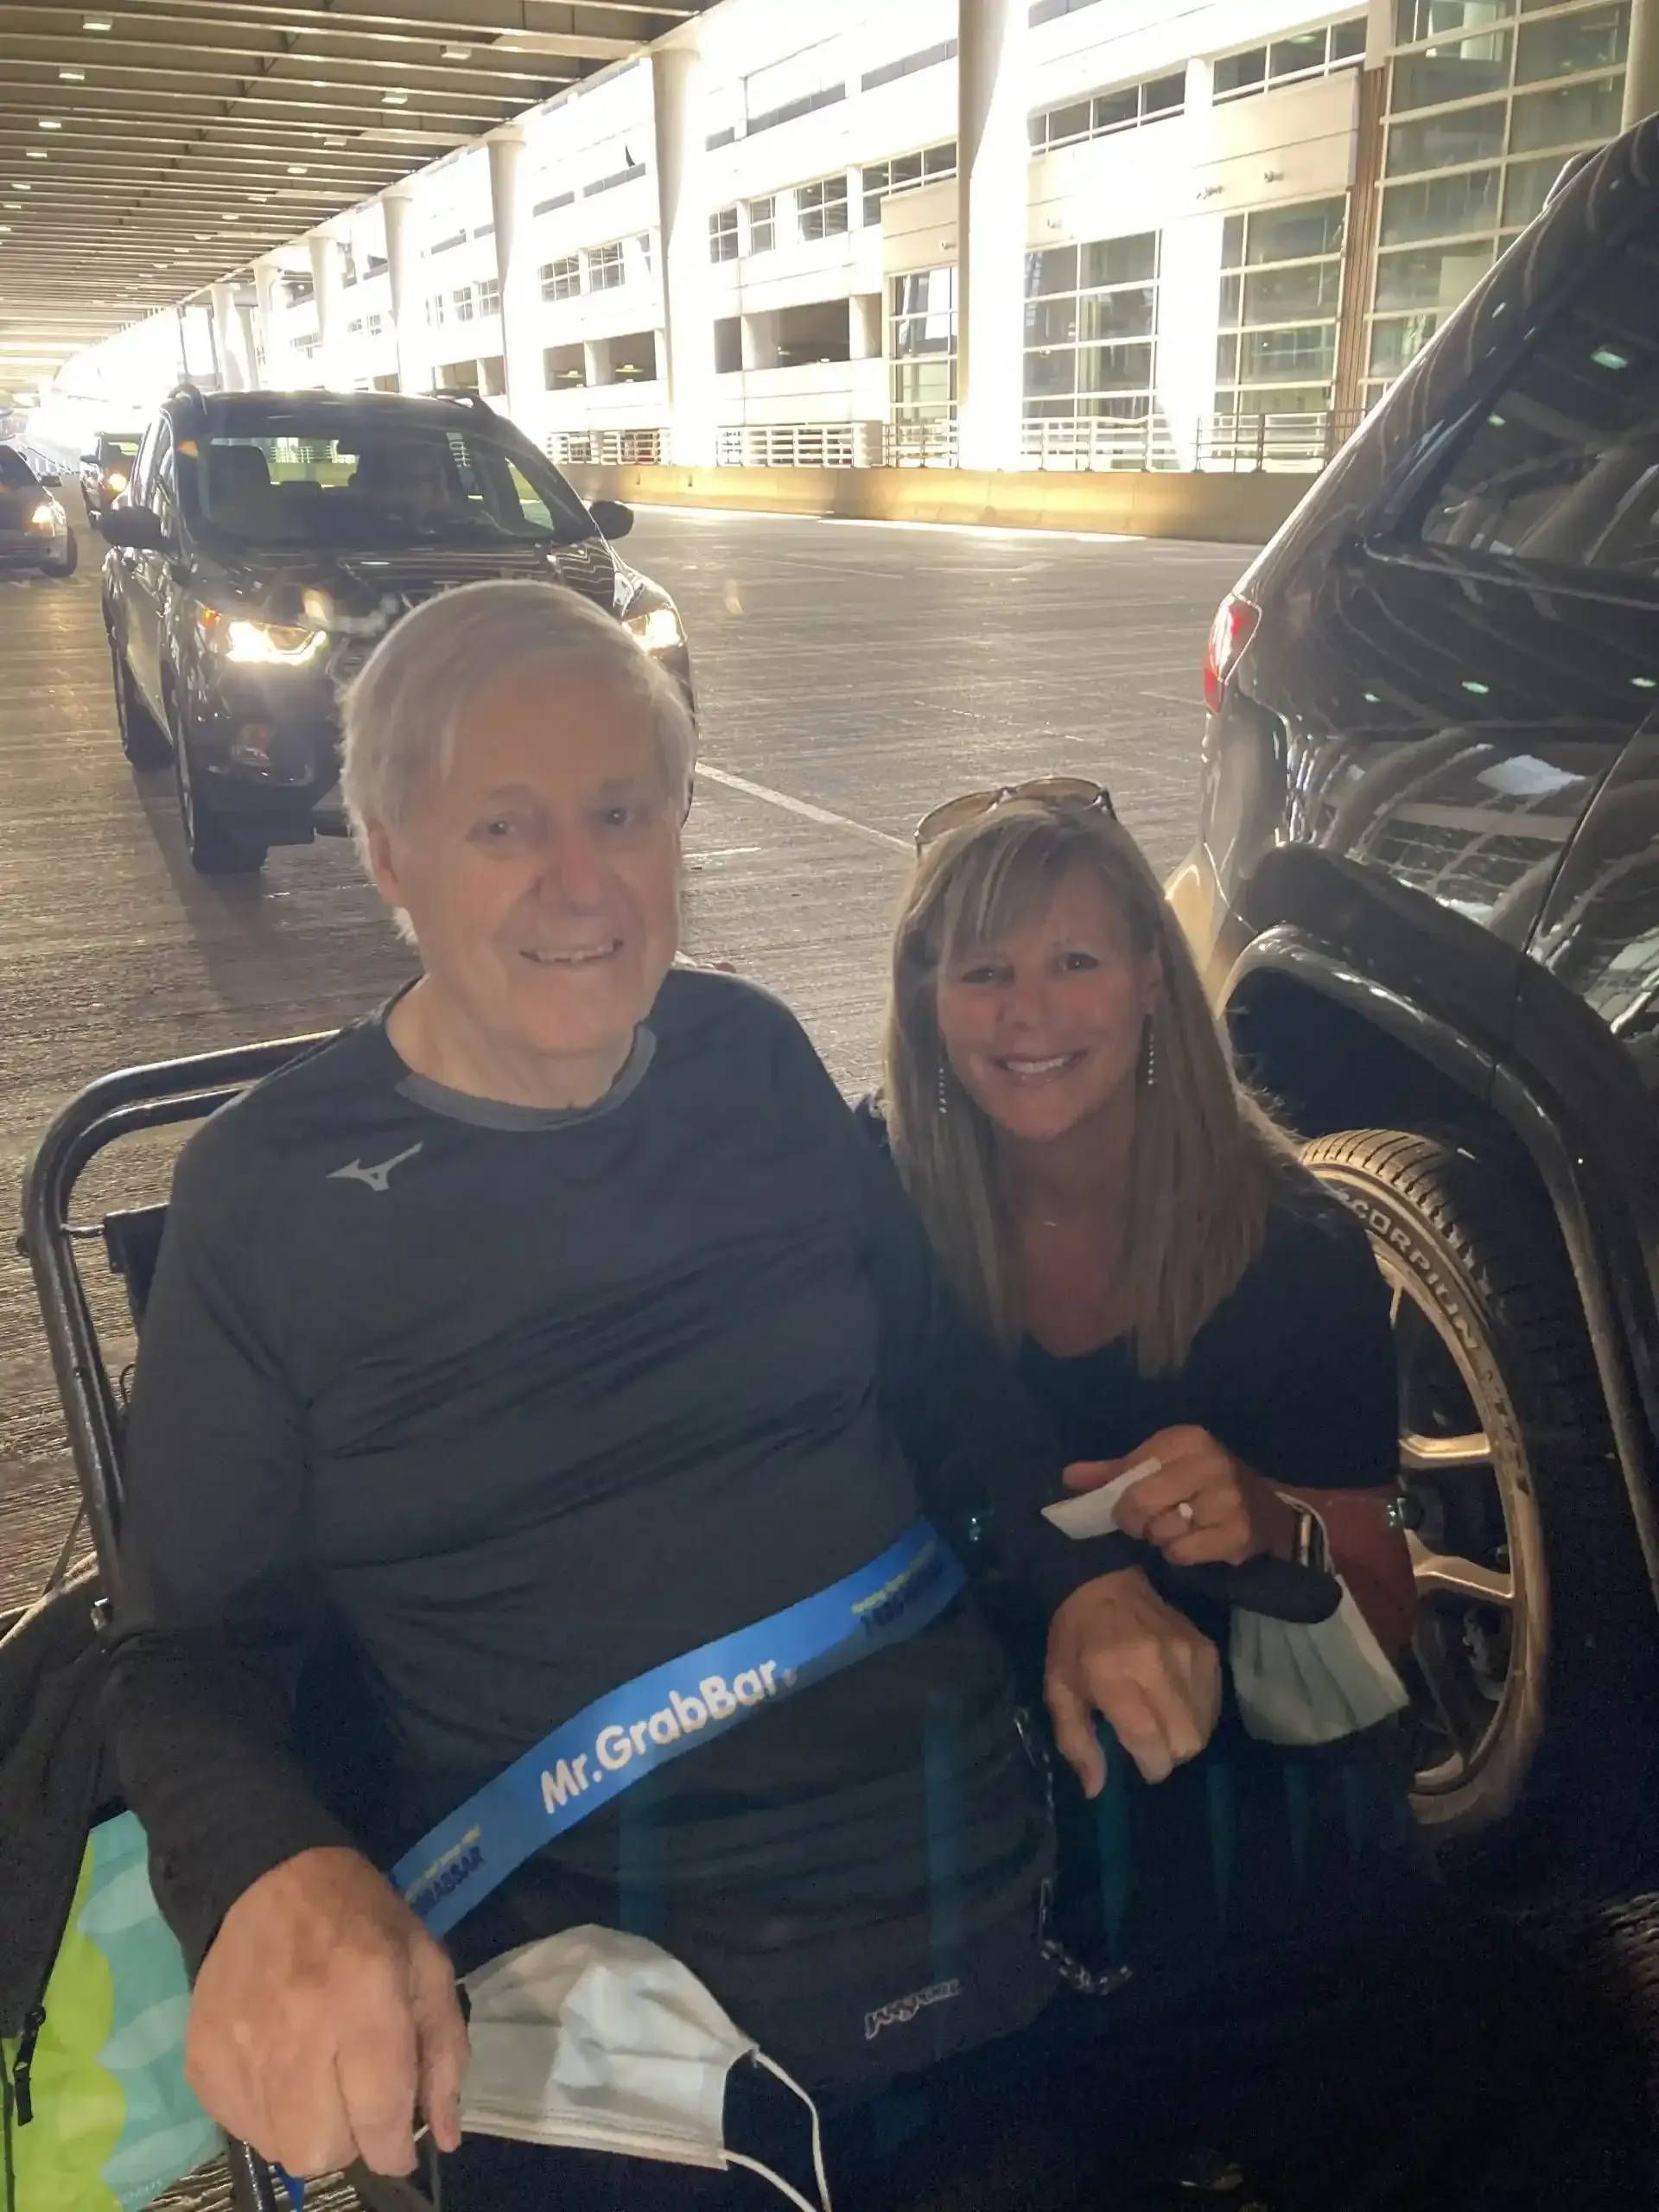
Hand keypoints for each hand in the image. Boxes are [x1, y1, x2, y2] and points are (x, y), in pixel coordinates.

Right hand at [186, 1846, 468, 2179]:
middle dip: (350, 2140)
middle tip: (356, 2100)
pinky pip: (239, 2128)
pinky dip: (267, 2117)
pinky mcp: (203, 2059)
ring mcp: (241, 2048)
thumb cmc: (364, 1920)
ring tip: (318, 2080)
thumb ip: (444, 2053)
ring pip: (279, 2149)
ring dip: (308, 2130)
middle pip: (323, 2151)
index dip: (397, 2149)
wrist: (271, 1878)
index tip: (399, 2142)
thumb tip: (445, 2136)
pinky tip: (281, 2070)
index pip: (380, 2118)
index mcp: (367, 1999)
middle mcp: (300, 2029)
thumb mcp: (426, 1966)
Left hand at [1045, 1567, 1222, 1793]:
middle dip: (1169, 1754)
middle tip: (1150, 1743)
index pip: (1152, 1744)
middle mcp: (1156, 1667)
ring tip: (1163, 1721)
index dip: (1149, 1766)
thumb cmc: (1075, 1641)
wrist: (1102, 1582)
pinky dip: (1199, 1712)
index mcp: (1114, 1677)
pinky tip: (1177, 1703)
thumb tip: (1095, 1790)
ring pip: (1205, 1726)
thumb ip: (1076, 1742)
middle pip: (1186, 1742)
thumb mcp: (1060, 1690)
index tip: (1139, 1762)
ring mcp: (1188, 1655)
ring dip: (1186, 1735)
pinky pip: (1215, 1702)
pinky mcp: (1207, 1649)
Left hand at [1064, 1426, 1292, 1569]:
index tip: (1129, 1500)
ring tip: (1176, 1528)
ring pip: (1161, 1530)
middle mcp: (1210, 1464)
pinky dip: (1178, 1554)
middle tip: (1147, 1523)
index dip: (1120, 1494)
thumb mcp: (1162, 1466)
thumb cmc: (1202, 1484)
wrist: (1267, 1511)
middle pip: (1140, 1503)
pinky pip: (1181, 1552)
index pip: (1130, 1469)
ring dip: (1160, 1538)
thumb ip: (1114, 1471)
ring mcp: (1227, 1500)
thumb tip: (1069, 1476)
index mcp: (1187, 1439)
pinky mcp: (1237, 1534)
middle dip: (1136, 1521)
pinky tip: (1192, 1543)